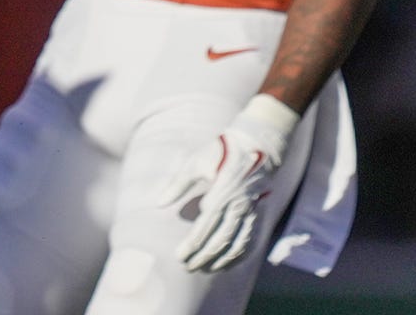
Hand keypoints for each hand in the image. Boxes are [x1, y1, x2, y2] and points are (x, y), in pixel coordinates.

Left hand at [165, 94, 298, 271]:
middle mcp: (237, 206)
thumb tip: (158, 203)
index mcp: (221, 193)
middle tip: (187, 267)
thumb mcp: (196, 162)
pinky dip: (238, 256)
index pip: (205, 227)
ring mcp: (250, 212)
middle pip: (220, 240)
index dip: (192, 244)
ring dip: (220, 261)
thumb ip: (177, 184)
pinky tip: (226, 264)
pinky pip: (249, 241)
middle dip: (203, 257)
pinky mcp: (257, 214)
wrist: (256, 145)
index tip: (178, 256)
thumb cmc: (220, 152)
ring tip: (204, 270)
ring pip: (236, 245)